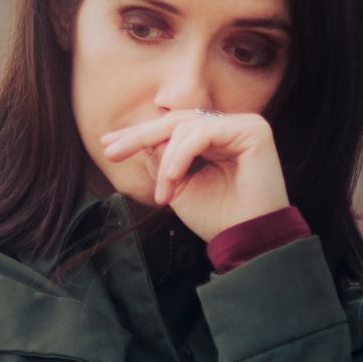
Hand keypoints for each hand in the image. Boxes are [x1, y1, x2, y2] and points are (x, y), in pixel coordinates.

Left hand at [96, 109, 289, 241]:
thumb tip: (139, 140)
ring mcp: (243, 125)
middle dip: (139, 136)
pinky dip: (182, 154)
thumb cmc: (218, 217)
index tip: (108, 147)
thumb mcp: (178, 185)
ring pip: (185, 127)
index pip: (173, 127)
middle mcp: (230, 127)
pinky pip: (203, 132)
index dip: (140, 135)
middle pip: (175, 121)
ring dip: (166, 162)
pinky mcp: (254, 130)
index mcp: (215, 138)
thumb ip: (161, 159)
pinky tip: (173, 177)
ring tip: (163, 194)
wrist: (247, 241)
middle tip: (110, 152)